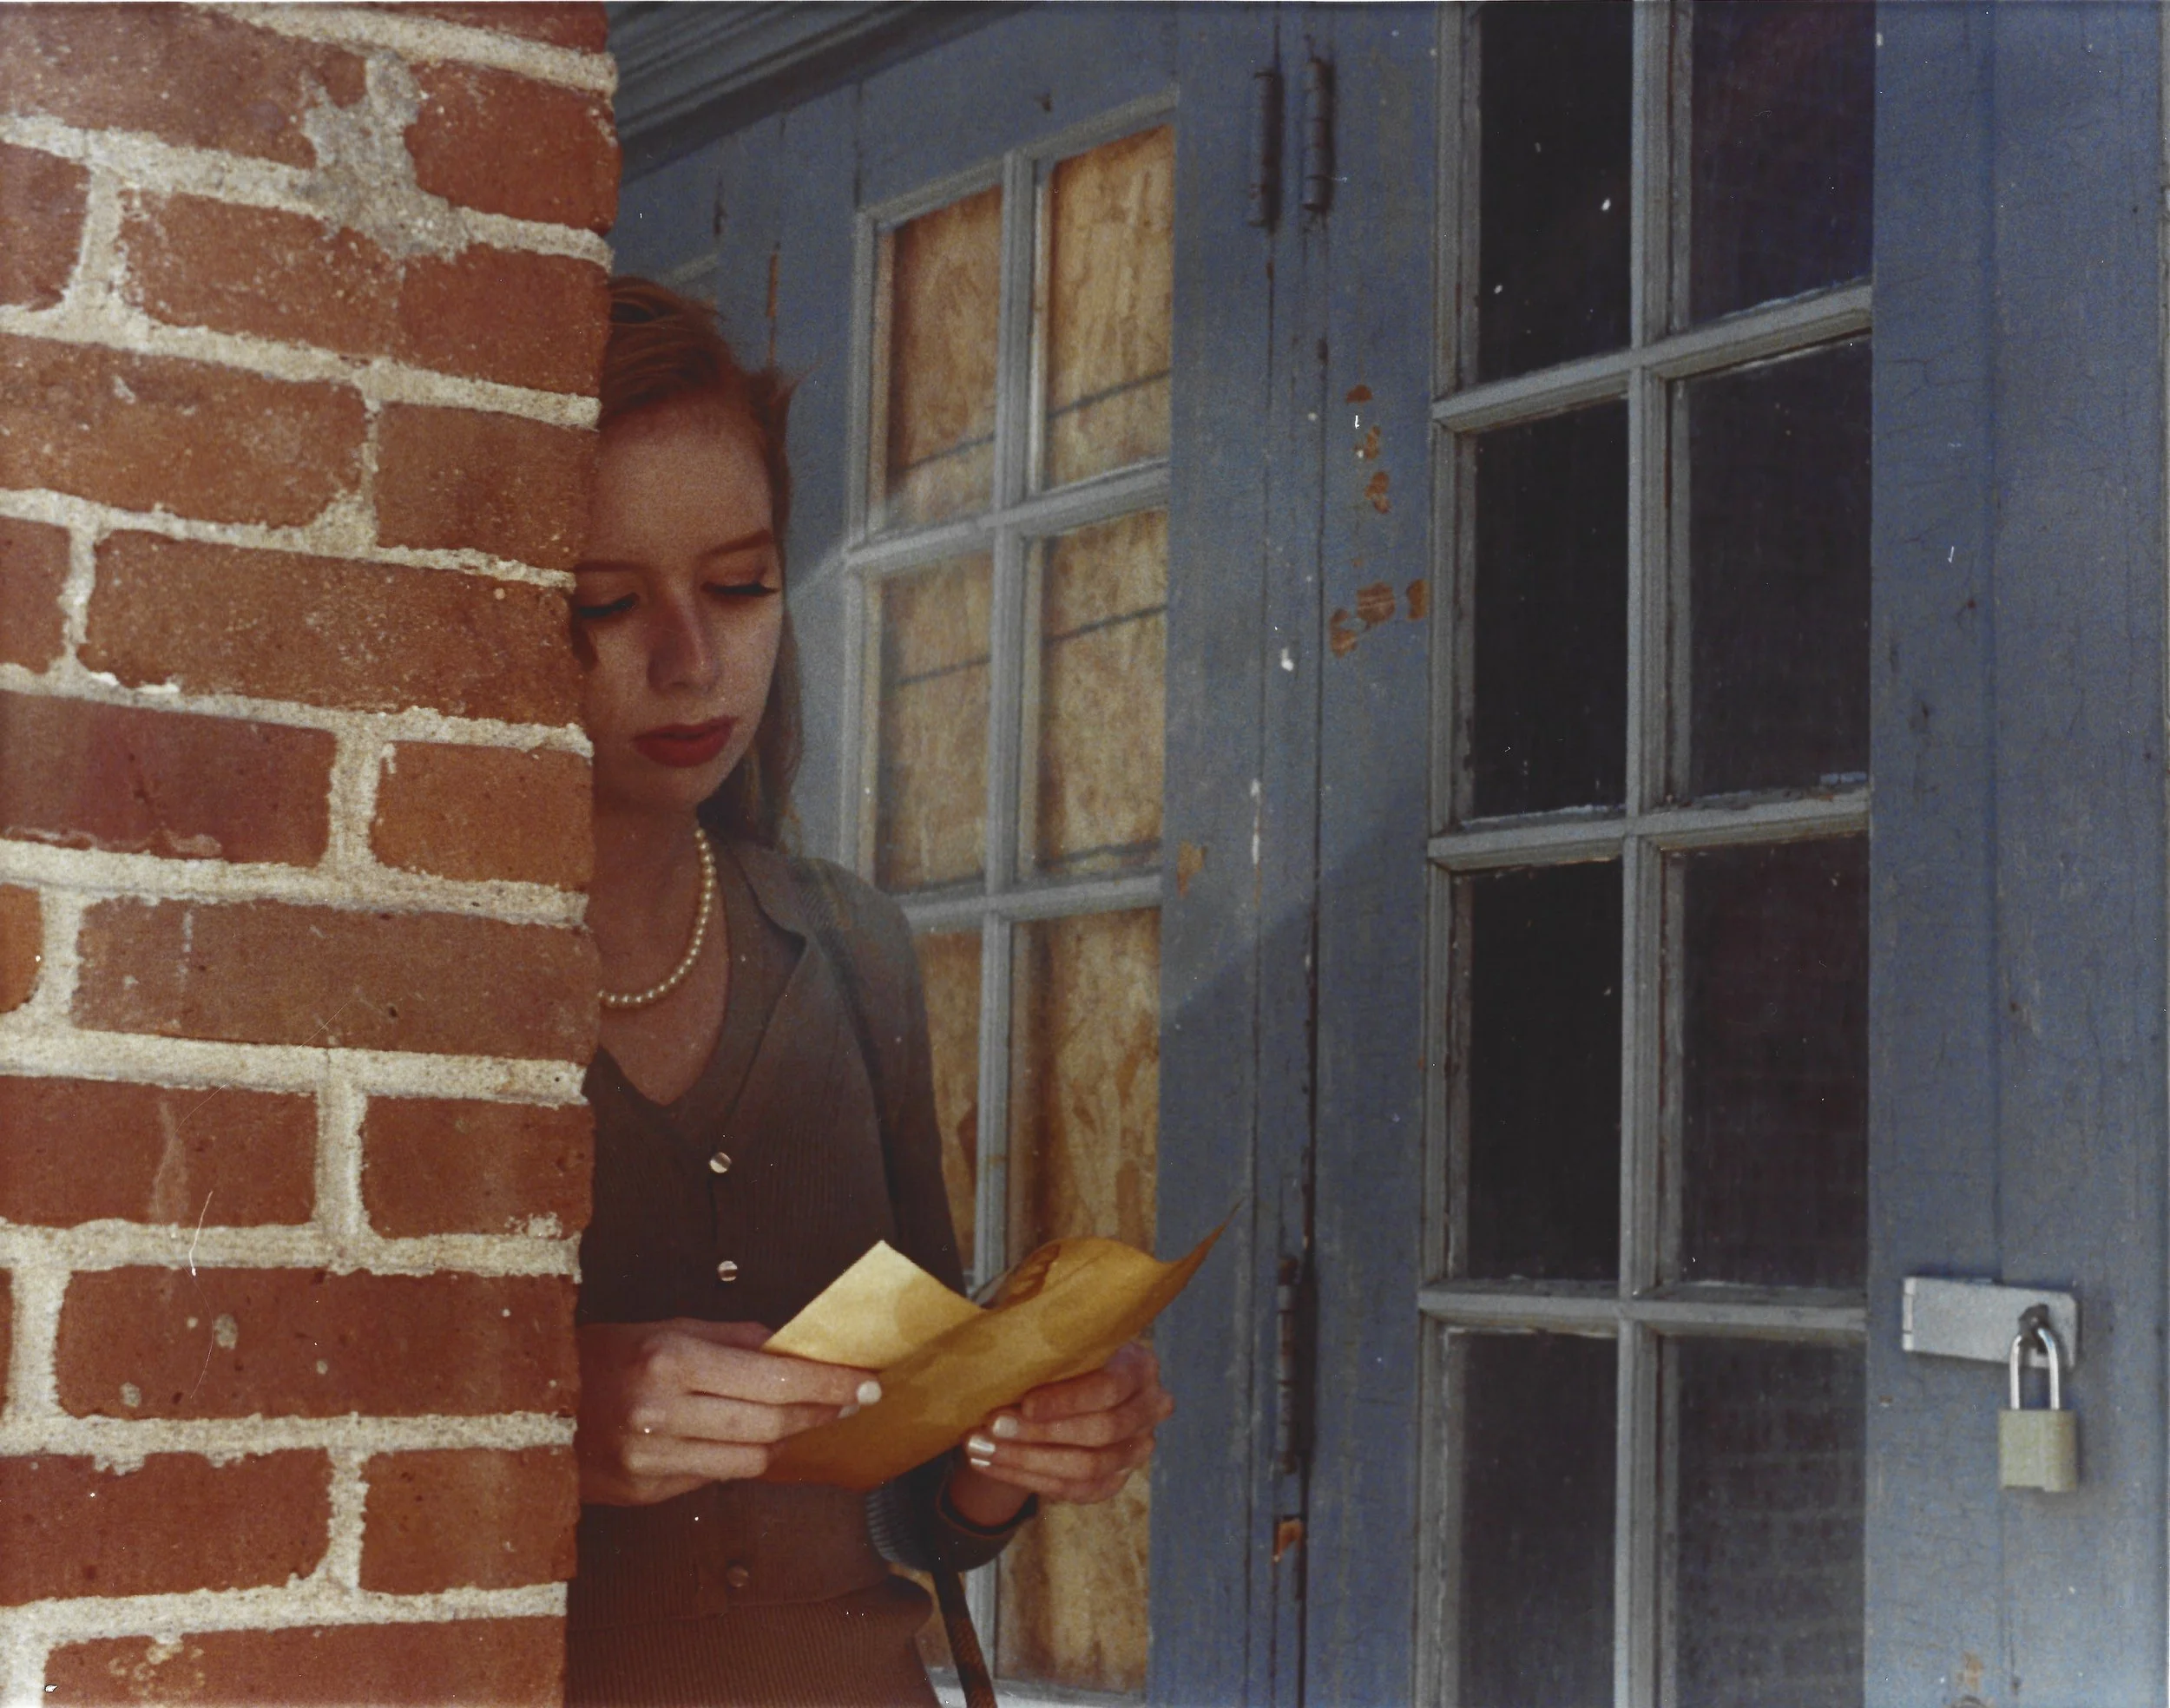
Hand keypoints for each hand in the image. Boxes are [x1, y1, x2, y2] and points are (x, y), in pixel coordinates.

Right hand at [576, 1318, 879, 1505]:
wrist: (520, 1399)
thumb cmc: (597, 1355)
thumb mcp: (664, 1327)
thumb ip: (732, 1340)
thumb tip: (791, 1349)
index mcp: (669, 1361)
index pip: (775, 1381)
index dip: (828, 1384)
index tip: (864, 1382)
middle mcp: (660, 1413)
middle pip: (769, 1426)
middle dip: (819, 1413)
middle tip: (849, 1401)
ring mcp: (647, 1460)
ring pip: (747, 1461)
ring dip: (779, 1440)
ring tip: (794, 1419)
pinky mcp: (639, 1492)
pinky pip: (709, 1479)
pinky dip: (730, 1458)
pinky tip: (731, 1438)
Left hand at [946, 1342, 1172, 1520]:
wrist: (1065, 1388)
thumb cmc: (1059, 1353)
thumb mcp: (1061, 1339)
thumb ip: (1045, 1342)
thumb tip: (1003, 1346)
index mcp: (1140, 1366)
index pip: (1110, 1388)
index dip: (1067, 1400)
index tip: (1024, 1403)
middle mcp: (1149, 1410)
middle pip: (1100, 1431)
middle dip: (1039, 1433)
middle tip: (991, 1426)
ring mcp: (1136, 1450)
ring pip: (1086, 1467)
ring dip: (1025, 1460)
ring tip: (980, 1447)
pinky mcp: (1115, 1481)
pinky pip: (1073, 1491)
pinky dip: (1026, 1479)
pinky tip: (989, 1464)